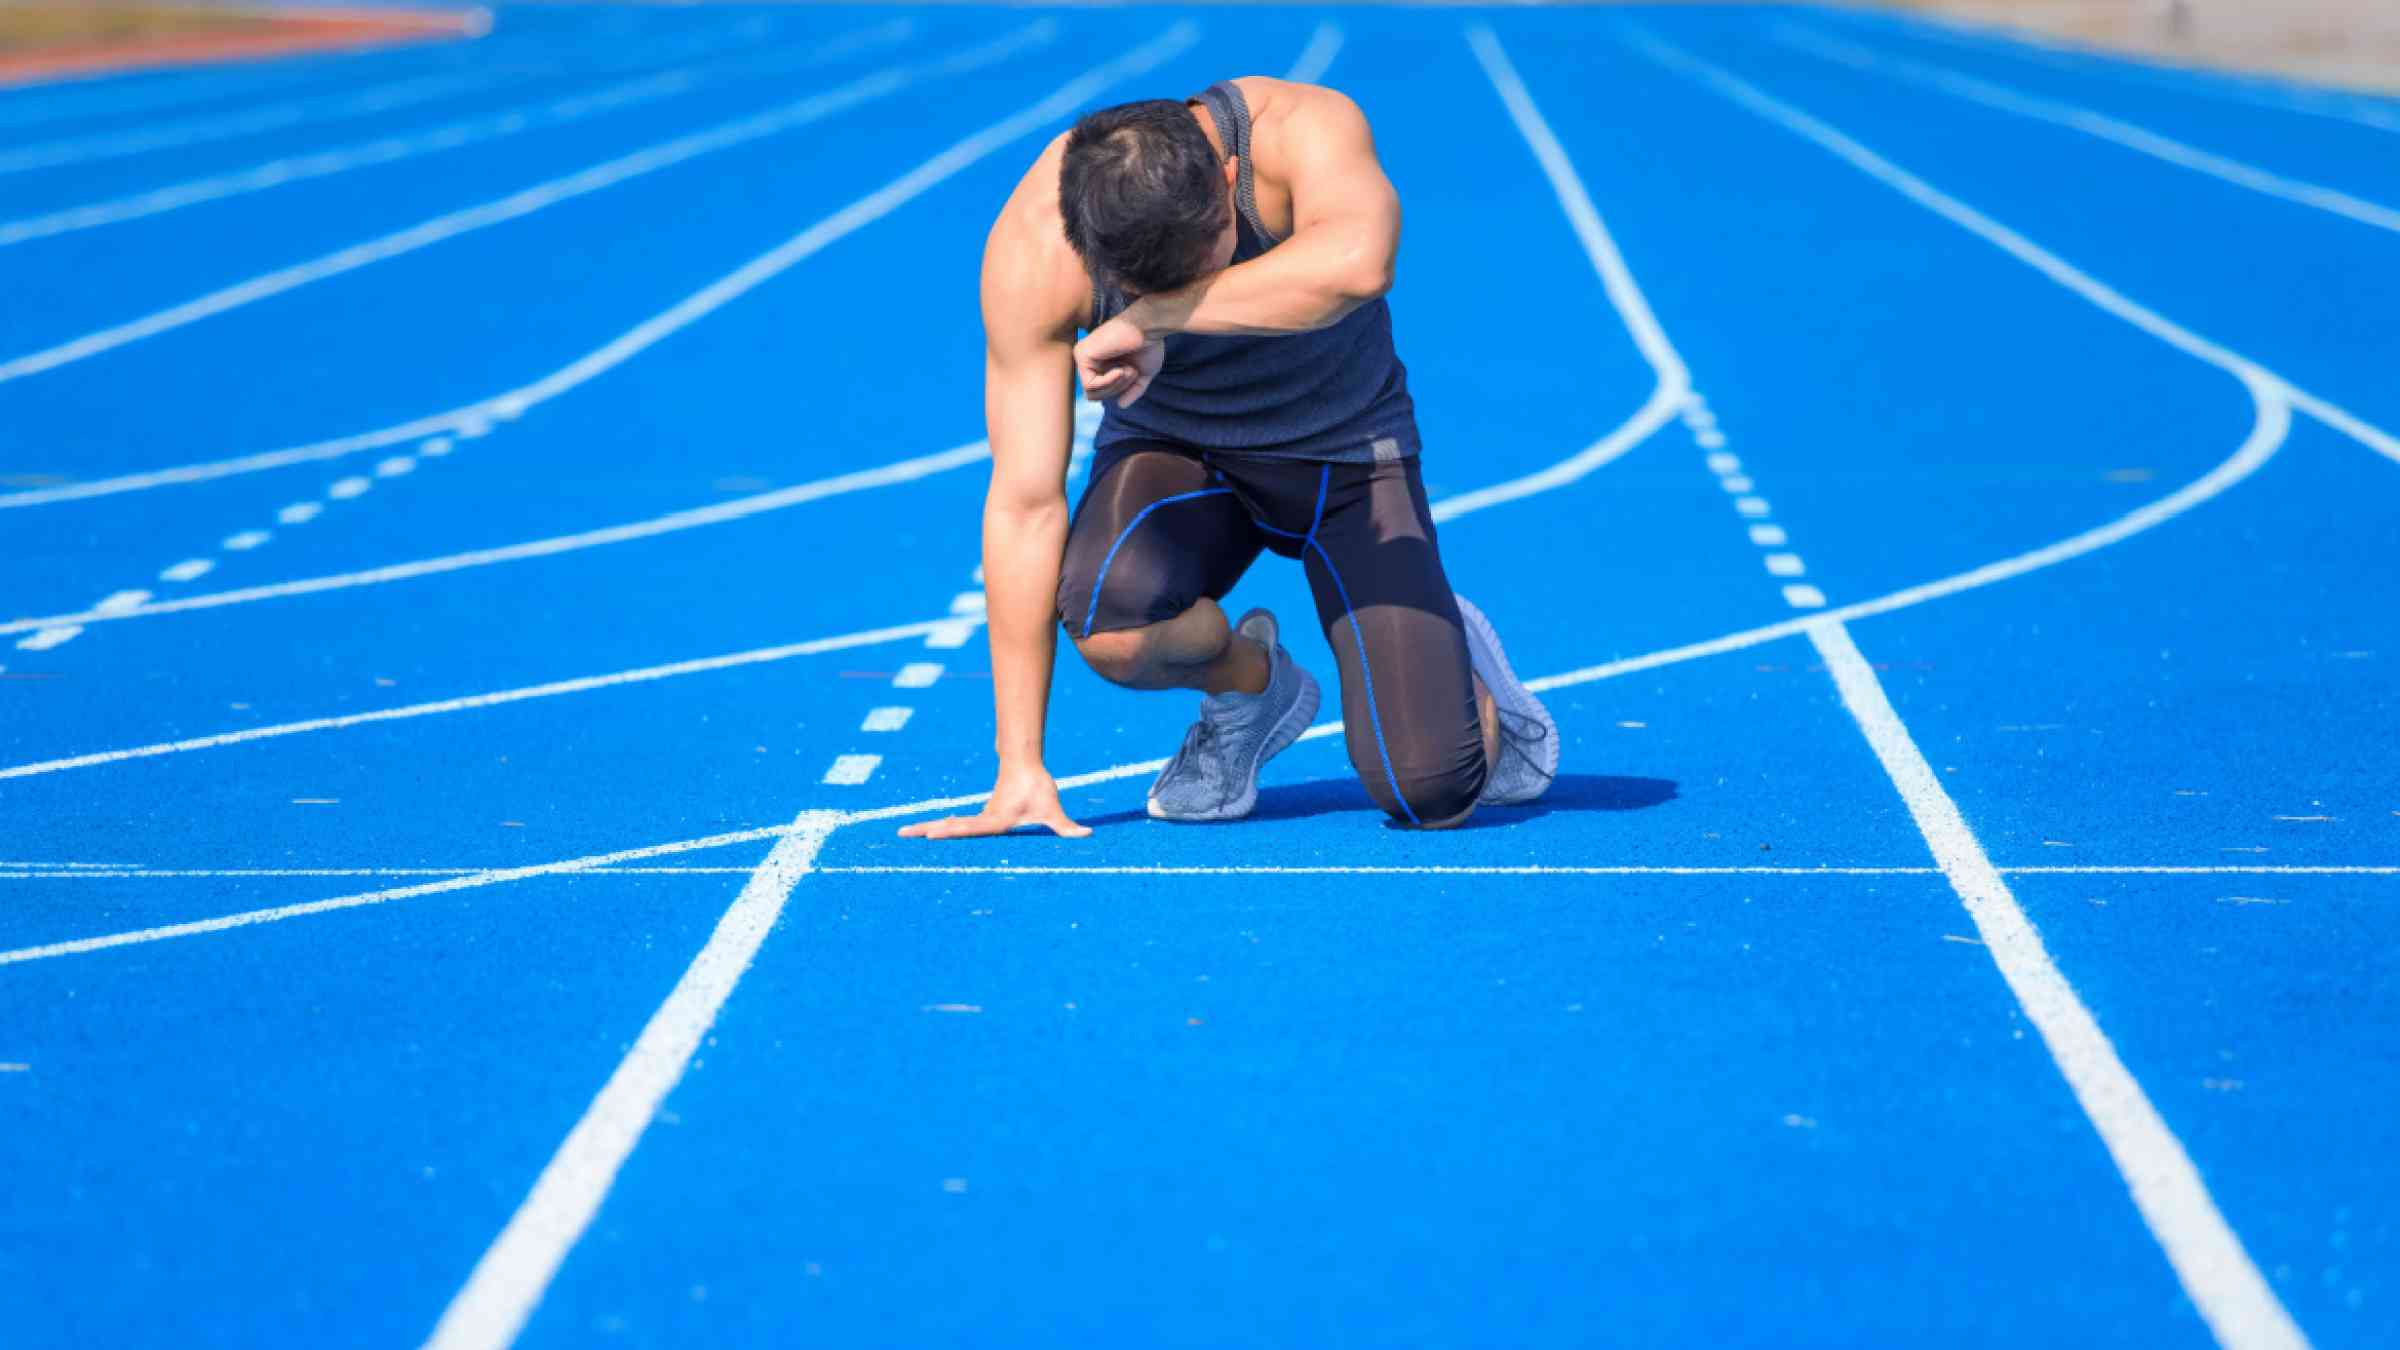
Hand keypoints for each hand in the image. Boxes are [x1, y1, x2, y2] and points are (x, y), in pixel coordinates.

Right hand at [898, 761, 1090, 839]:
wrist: (1024, 763)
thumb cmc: (1037, 786)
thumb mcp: (1052, 809)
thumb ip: (1066, 826)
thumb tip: (1086, 835)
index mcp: (996, 819)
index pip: (970, 828)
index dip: (951, 831)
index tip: (932, 833)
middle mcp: (983, 818)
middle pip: (951, 826)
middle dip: (926, 829)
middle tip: (902, 832)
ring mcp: (980, 816)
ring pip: (952, 824)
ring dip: (929, 828)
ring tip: (905, 832)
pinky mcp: (982, 815)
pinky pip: (959, 824)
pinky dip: (943, 828)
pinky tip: (932, 831)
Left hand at [1073, 313, 1164, 407]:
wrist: (1149, 326)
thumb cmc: (1148, 346)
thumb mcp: (1142, 374)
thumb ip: (1132, 389)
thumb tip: (1120, 405)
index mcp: (1099, 363)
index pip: (1100, 393)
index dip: (1118, 391)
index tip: (1133, 375)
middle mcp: (1087, 359)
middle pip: (1093, 396)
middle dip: (1116, 390)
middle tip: (1131, 372)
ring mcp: (1082, 355)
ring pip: (1091, 393)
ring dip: (1115, 385)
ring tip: (1129, 369)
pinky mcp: (1081, 354)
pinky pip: (1090, 385)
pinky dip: (1109, 381)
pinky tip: (1121, 369)